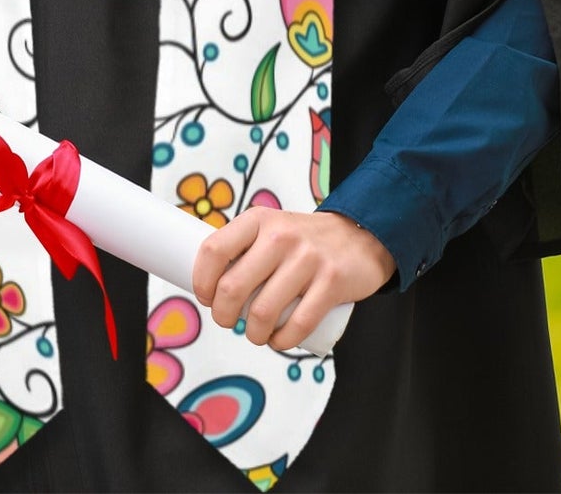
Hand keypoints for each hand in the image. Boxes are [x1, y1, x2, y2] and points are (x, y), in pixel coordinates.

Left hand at [191, 208, 395, 351]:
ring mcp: (307, 259)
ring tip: (254, 334)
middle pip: (233, 287)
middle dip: (223, 315)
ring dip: (252, 334)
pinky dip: (282, 341)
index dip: (201, 280)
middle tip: (227, 321)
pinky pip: (298, 324)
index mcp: (258, 220)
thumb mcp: (270, 228)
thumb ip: (244, 248)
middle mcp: (279, 236)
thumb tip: (209, 283)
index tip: (205, 297)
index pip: (213, 250)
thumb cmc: (302, 241)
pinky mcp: (331, 282)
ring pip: (263, 311)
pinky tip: (277, 341)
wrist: (358, 236)